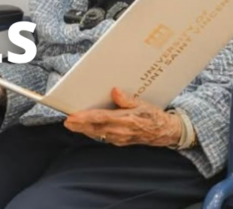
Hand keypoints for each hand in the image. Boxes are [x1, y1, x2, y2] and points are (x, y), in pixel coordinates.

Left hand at [63, 88, 181, 146]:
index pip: (101, 119)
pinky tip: (86, 128)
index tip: (72, 117)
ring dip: (84, 129)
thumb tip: (114, 91)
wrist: (165, 132)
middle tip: (67, 122)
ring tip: (72, 124)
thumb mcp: (143, 104)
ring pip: (97, 134)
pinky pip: (103, 137)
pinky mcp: (120, 141)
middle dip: (79, 126)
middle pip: (95, 129)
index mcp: (126, 120)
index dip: (85, 118)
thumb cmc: (153, 116)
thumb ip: (127, 99)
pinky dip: (93, 132)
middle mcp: (121, 131)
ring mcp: (120, 138)